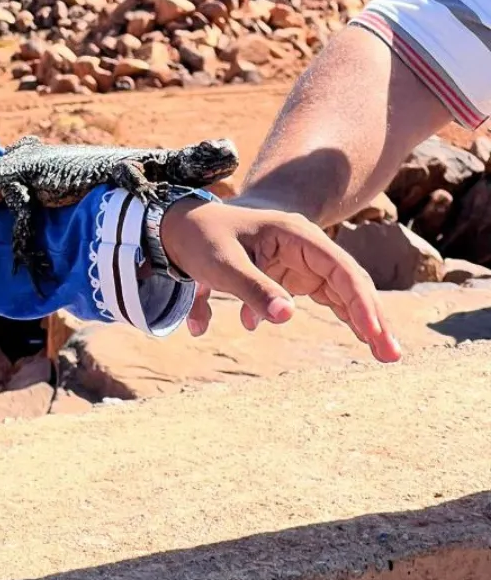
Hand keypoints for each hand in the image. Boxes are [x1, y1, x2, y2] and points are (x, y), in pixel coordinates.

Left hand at [159, 197, 401, 363]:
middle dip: (371, 317)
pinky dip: (342, 318)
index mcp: (295, 235)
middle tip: (392, 356)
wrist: (188, 223)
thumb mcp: (223, 263)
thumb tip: (286, 318)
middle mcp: (307, 247)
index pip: (340, 269)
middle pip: (349, 283)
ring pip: (342, 293)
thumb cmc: (204, 237)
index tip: (373, 333)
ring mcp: (303, 262)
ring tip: (383, 355)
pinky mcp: (293, 277)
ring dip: (362, 322)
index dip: (360, 302)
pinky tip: (363, 341)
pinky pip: (325, 298)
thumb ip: (253, 288)